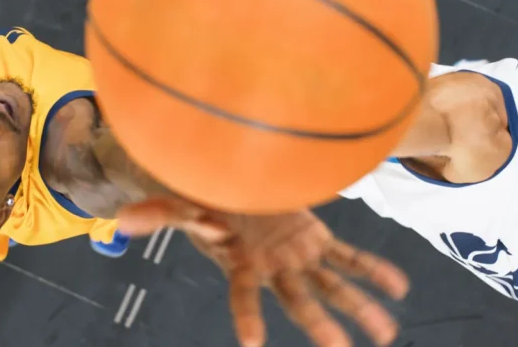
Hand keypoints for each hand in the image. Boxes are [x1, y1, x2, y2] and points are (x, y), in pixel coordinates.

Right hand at [117, 197, 408, 346]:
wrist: (236, 187)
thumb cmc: (209, 199)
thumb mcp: (188, 203)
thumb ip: (161, 213)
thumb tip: (118, 221)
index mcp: (242, 262)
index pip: (242, 294)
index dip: (247, 316)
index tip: (252, 345)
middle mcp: (274, 267)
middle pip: (299, 299)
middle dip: (320, 324)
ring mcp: (299, 256)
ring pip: (332, 285)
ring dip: (359, 306)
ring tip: (386, 332)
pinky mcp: (317, 241)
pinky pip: (349, 257)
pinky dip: (373, 269)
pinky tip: (399, 287)